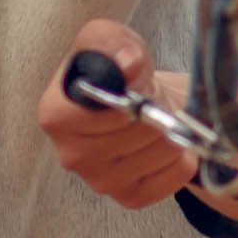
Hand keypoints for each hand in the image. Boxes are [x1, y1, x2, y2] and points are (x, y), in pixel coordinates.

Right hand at [38, 20, 195, 211]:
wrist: (138, 103)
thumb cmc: (119, 73)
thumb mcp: (109, 40)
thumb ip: (110, 43)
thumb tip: (126, 64)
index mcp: (56, 114)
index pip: (102, 111)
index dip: (129, 94)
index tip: (135, 80)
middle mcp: (71, 155)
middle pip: (140, 130)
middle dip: (155, 108)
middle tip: (150, 98)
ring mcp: (100, 181)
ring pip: (162, 149)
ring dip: (171, 128)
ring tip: (156, 117)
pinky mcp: (130, 197)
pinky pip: (176, 172)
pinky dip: (181, 154)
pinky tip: (163, 143)